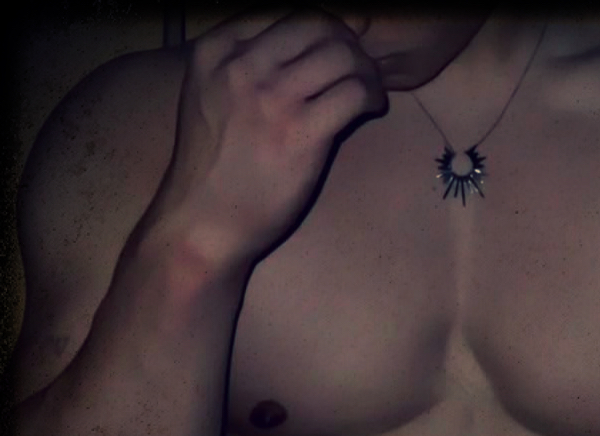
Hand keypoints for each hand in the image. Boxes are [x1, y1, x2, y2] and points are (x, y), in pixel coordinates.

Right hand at [149, 6, 386, 268]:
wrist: (202, 224)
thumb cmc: (210, 171)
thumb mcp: (209, 100)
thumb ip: (241, 69)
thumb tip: (296, 53)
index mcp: (216, 51)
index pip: (283, 12)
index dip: (320, 26)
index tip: (335, 46)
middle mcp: (243, 66)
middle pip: (317, 25)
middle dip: (347, 42)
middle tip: (358, 68)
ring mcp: (272, 99)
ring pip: (341, 55)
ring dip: (365, 69)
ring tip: (369, 90)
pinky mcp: (300, 134)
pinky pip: (353, 94)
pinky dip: (371, 96)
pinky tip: (371, 108)